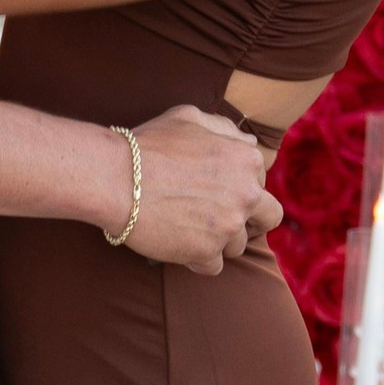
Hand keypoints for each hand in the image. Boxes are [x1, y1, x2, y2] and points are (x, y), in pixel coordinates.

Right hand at [119, 106, 279, 274]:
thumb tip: (249, 144)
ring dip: (217, 240)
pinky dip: (198, 259)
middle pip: (268, 218)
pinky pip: (213, 266)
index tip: (220, 192)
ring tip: (188, 229)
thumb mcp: (189, 118)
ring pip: (237, 245)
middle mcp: (246, 193)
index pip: (261, 182)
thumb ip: (225, 129)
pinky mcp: (206, 252)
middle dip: (251, 221)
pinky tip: (179, 245)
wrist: (115, 178)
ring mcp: (228, 225)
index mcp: (246, 160)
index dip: (241, 187)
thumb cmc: (148, 145)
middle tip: (225, 221)